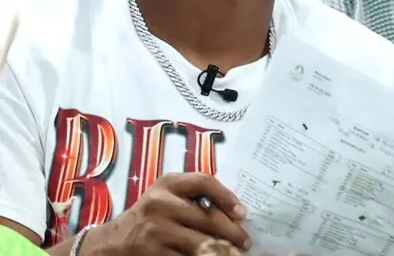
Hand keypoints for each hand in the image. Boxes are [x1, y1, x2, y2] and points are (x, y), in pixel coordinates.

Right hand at [84, 173, 249, 255]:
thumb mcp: (166, 197)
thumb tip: (235, 213)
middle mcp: (161, 203)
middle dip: (232, 233)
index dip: (227, 197)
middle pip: (208, 217)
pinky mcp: (152, 252)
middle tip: (245, 242)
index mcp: (168, 183)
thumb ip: (194, 197)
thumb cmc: (150, 217)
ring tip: (232, 253)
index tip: (242, 213)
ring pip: (201, 242)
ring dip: (222, 250)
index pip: (204, 182)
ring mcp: (155, 229)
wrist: (112, 242)